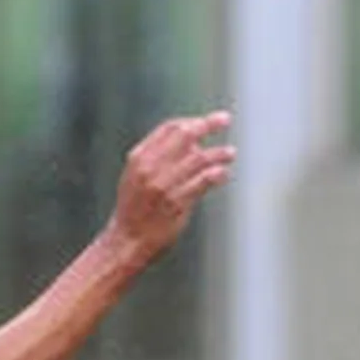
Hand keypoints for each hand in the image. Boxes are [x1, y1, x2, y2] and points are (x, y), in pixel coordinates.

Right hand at [107, 110, 237, 258]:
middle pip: (185, 136)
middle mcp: (151, 167)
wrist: (128, 240)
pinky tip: (224, 174)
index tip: (206, 121)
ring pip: (198, 159)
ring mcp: (164, 185)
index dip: (190, 122)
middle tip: (225, 119)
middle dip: (207, 124)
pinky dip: (217, 174)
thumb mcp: (136, 176)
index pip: (169, 129)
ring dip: (218, 153)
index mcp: (139, 157)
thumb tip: (193, 144)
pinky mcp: (177, 202)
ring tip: (231, 153)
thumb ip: (158, 157)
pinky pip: (203, 182)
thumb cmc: (135, 209)